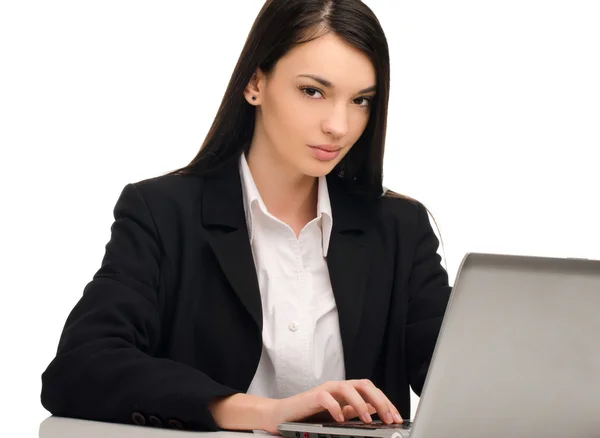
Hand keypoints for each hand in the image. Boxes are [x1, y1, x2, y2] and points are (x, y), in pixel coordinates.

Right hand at [263, 379, 402, 433]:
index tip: (397, 418)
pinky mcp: (312, 397)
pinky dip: (335, 408)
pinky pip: (326, 398)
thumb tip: (377, 410)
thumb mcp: (340, 414)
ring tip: (367, 420)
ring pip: (348, 387)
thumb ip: (356, 411)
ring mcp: (325, 390)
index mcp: (348, 392)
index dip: (387, 403)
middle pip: (364, 385)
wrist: (284, 416)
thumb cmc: (311, 415)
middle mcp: (338, 388)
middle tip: (388, 418)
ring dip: (361, 404)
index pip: (372, 391)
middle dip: (380, 401)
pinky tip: (340, 419)